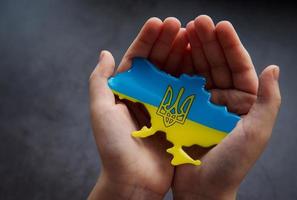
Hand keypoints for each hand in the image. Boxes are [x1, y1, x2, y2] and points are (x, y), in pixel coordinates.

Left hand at [88, 17, 182, 199]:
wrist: (134, 180)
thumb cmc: (114, 147)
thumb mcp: (101, 111)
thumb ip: (100, 81)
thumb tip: (105, 53)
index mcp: (126, 90)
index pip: (137, 58)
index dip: (147, 39)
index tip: (158, 23)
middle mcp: (144, 94)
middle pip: (157, 62)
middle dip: (167, 42)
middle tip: (179, 25)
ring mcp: (163, 105)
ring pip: (172, 74)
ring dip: (180, 54)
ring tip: (190, 37)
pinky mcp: (177, 117)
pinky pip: (185, 92)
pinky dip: (191, 77)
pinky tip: (198, 62)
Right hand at [170, 16, 280, 199]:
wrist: (202, 189)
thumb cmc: (231, 165)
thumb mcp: (255, 133)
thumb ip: (268, 101)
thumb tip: (273, 68)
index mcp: (244, 103)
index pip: (239, 67)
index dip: (230, 45)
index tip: (219, 25)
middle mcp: (224, 100)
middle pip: (217, 64)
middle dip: (208, 42)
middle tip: (197, 22)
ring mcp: (202, 103)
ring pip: (198, 71)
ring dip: (192, 51)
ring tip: (183, 32)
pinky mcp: (184, 110)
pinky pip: (181, 85)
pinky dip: (177, 69)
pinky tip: (173, 55)